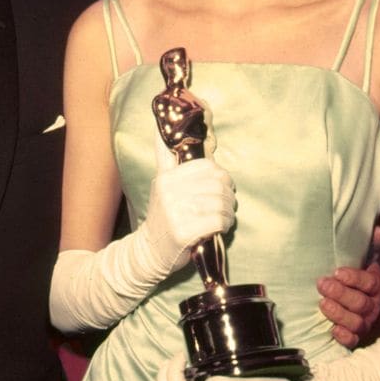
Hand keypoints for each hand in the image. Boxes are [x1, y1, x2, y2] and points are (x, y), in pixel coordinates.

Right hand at [142, 153, 234, 273]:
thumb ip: (165, 158)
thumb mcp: (161, 184)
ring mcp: (175, 212)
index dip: (222, 177)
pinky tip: (219, 228)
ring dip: (228, 213)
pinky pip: (219, 221)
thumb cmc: (163, 216)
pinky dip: (225, 225)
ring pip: (221, 203)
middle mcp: (169, 192)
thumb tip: (159, 129)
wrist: (150, 251)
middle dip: (229, 197)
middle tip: (226, 206)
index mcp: (167, 178)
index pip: (208, 167)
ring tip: (222, 218)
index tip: (220, 187)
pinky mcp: (184, 232)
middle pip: (218, 185)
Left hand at [316, 227, 379, 347]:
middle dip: (341, 294)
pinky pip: (353, 340)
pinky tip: (332, 330)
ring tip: (323, 304)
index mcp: (376, 285)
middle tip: (323, 285)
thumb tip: (377, 230)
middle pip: (362, 303)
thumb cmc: (350, 277)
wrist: (343, 298)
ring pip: (358, 322)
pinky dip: (344, 336)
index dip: (355, 278)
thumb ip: (369, 246)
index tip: (337, 272)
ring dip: (340, 313)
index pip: (371, 282)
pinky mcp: (354, 336)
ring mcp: (365, 321)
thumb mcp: (359, 259)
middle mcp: (373, 305)